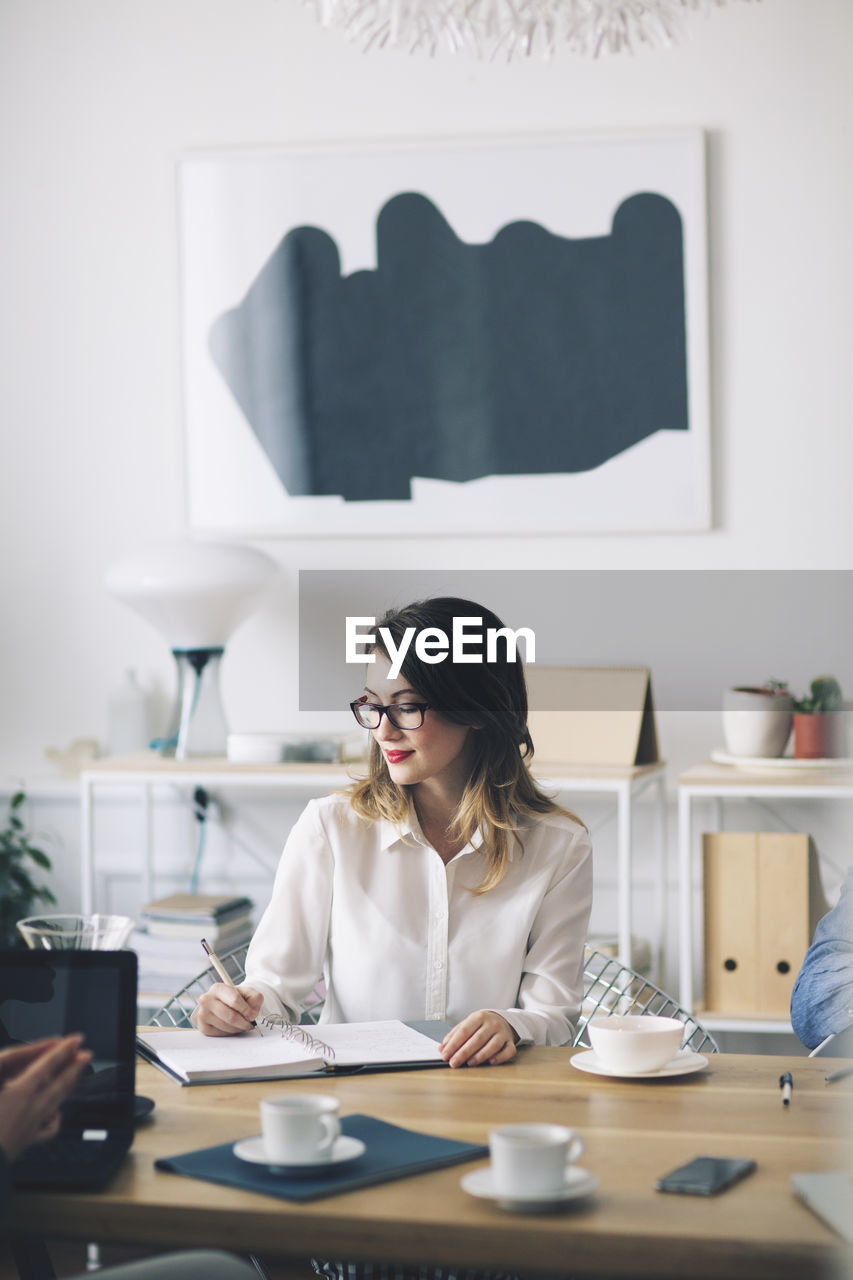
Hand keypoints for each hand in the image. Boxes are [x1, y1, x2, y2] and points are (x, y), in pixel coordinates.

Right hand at [0, 1036, 91, 1161]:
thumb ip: (6, 1064)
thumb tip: (15, 1063)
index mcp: (20, 1093)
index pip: (48, 1065)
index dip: (63, 1050)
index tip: (77, 1039)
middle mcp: (31, 1109)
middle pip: (59, 1083)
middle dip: (74, 1067)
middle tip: (87, 1054)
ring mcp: (31, 1127)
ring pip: (56, 1103)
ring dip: (67, 1087)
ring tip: (76, 1077)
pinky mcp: (26, 1143)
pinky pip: (48, 1129)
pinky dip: (54, 1119)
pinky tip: (55, 1114)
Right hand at [191, 983, 263, 1035]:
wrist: (219, 1005)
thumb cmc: (234, 998)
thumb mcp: (247, 993)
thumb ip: (255, 998)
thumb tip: (252, 1015)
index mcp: (218, 988)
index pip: (235, 1000)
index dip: (247, 1010)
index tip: (252, 1015)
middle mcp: (206, 1000)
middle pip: (231, 1016)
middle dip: (244, 1023)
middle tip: (250, 1024)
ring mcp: (202, 1014)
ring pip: (227, 1027)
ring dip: (238, 1028)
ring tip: (242, 1024)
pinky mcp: (203, 1027)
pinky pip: (221, 1034)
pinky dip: (230, 1033)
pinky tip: (232, 1027)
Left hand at [439, 1011, 517, 1067]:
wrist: (502, 1020)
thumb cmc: (481, 1025)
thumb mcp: (467, 1024)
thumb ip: (454, 1035)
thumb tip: (441, 1049)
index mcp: (479, 1017)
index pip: (464, 1031)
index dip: (453, 1044)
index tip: (445, 1055)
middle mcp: (492, 1024)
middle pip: (477, 1039)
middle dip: (464, 1052)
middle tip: (454, 1063)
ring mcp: (503, 1033)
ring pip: (493, 1045)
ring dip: (480, 1056)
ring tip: (469, 1064)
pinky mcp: (510, 1042)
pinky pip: (508, 1051)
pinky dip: (500, 1057)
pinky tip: (491, 1062)